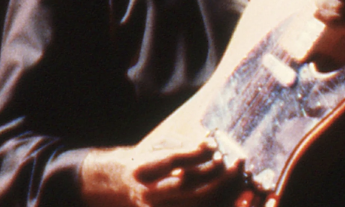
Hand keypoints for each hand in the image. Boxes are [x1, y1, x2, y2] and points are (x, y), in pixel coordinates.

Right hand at [79, 136, 248, 206]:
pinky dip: (214, 204)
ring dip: (222, 192)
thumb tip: (212, 145)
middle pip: (190, 188)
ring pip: (196, 204)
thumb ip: (181, 146)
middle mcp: (147, 193)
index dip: (199, 152)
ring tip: (238, 177)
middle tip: (237, 162)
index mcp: (141, 168)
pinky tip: (229, 194)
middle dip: (219, 175)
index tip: (215, 144)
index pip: (175, 161)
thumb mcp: (152, 147)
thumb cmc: (136, 162)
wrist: (107, 188)